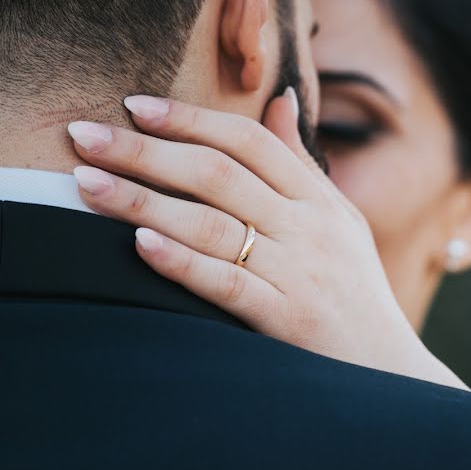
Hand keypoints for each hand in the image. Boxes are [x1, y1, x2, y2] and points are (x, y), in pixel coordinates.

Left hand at [68, 90, 467, 390]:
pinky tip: (140, 244)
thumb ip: (301, 163)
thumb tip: (277, 100)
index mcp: (318, 201)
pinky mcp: (286, 319)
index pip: (250, 143)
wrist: (387, 369)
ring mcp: (298, 273)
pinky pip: (227, 284)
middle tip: (83, 136)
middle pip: (219, 175)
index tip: (135, 106)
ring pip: (212, 225)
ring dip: (143, 201)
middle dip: (147, 151)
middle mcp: (308, 229)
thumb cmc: (356, 291)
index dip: (191, 119)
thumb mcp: (342, 220)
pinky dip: (183, 263)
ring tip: (86, 183)